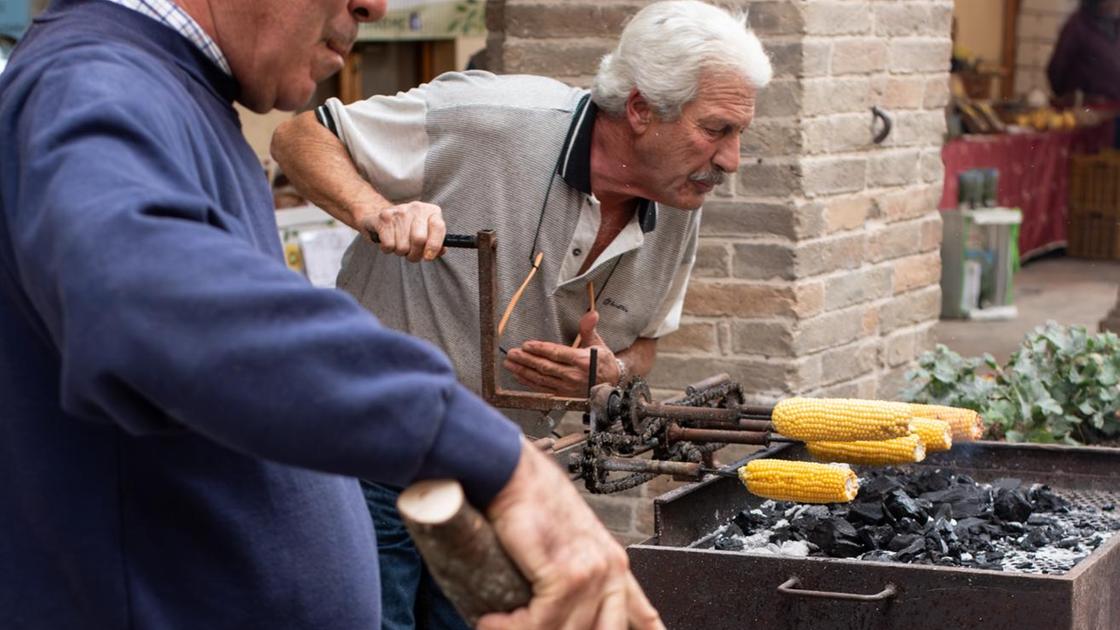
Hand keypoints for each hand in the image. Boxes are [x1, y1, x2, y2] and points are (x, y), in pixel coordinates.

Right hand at [358, 201, 445, 261]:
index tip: (428, 257)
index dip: (434, 245)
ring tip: (399, 243)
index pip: (438, 227)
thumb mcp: (427, 232)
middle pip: (419, 239)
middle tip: (412, 254)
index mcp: (431, 212)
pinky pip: (388, 245)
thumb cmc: (410, 228)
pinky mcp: (384, 217)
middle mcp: (417, 208)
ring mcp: (399, 211)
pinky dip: (388, 249)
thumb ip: (437, 243)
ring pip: (402, 246)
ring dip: (400, 252)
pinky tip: (389, 240)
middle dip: (415, 254)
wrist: (384, 215)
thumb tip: (441, 251)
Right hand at [478, 439, 663, 629]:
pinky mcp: (564, 575)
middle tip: (529, 628)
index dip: (648, 627)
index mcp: (612, 561)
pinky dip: (509, 626)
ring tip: (497, 623)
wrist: (515, 474)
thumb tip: (568, 593)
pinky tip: (491, 621)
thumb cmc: (533, 498)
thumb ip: (578, 568)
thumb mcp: (568, 538)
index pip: (639, 611)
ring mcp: (590, 573)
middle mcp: (609, 569)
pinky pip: (540, 622)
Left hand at [503, 311, 620, 396]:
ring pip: (540, 379)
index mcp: (582, 360)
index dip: (540, 349)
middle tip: (512, 353)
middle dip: (526, 360)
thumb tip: (592, 314)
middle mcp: (573, 375)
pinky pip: (542, 388)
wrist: (612, 383)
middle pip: (545, 367)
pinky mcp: (562, 395)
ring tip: (509, 363)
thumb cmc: (603, 362)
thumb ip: (589, 328)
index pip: (557, 354)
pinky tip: (518, 375)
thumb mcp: (598, 343)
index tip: (526, 345)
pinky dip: (528, 382)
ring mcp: (567, 387)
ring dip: (523, 371)